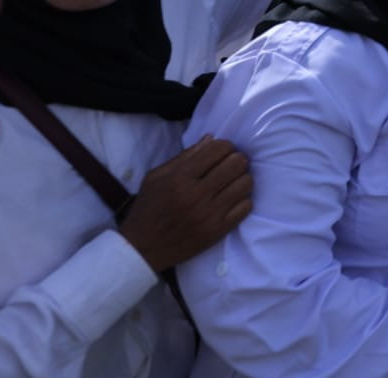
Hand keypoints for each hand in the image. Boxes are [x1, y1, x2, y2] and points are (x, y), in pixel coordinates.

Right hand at [118, 135, 251, 272]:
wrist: (142, 249)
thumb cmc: (148, 209)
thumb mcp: (156, 177)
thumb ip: (185, 156)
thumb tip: (212, 138)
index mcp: (180, 178)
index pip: (218, 149)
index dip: (225, 146)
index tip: (221, 153)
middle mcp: (197, 195)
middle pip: (237, 163)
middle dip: (236, 160)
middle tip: (229, 166)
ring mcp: (209, 214)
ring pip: (245, 183)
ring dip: (241, 178)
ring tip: (231, 182)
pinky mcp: (218, 231)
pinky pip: (246, 206)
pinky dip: (242, 200)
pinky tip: (231, 200)